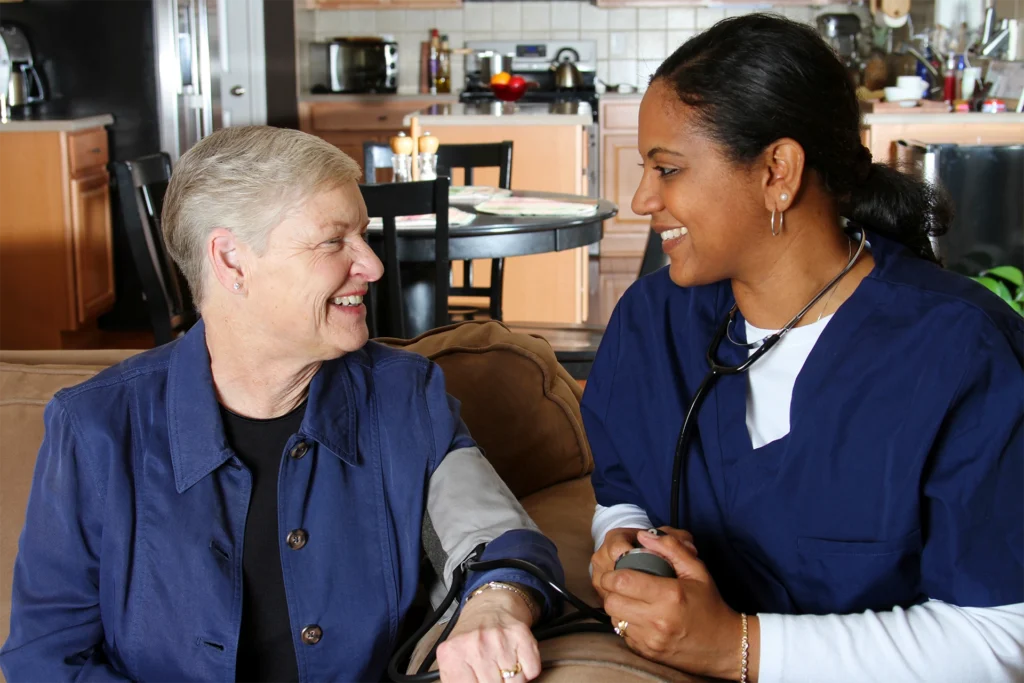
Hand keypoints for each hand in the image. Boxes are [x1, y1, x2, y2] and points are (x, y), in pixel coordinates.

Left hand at [436, 587, 541, 681]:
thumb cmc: (471, 637)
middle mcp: (477, 645)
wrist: (490, 607)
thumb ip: (456, 678)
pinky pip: (532, 670)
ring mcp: (500, 640)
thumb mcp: (452, 658)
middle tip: (491, 674)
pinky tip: (516, 660)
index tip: (479, 680)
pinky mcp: (522, 636)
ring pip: (515, 682)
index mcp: (453, 653)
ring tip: (503, 667)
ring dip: (512, 679)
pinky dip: (527, 671)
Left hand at [599, 527, 759, 681]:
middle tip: (620, 582)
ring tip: (630, 598)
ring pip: (614, 618)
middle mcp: (658, 620)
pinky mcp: (646, 652)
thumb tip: (643, 535)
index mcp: (670, 595)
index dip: (612, 573)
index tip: (616, 569)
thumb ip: (671, 547)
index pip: (623, 581)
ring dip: (617, 606)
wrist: (723, 645)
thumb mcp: (697, 570)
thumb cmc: (709, 604)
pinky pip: (623, 633)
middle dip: (611, 589)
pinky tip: (639, 615)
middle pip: (612, 601)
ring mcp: (651, 640)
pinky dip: (626, 622)